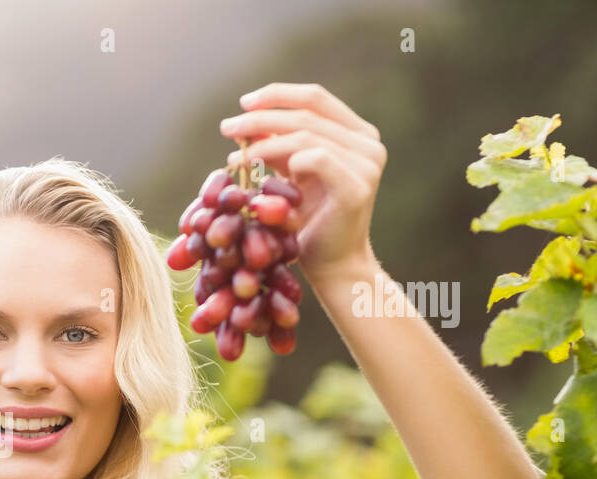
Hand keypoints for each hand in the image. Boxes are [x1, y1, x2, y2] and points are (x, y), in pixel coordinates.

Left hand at [220, 82, 385, 283]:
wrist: (332, 265)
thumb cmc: (308, 222)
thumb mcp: (291, 176)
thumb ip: (279, 147)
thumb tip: (249, 122)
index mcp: (357, 134)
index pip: (315, 98)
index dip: (277, 95)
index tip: (244, 102)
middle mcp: (368, 143)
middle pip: (307, 114)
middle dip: (261, 118)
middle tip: (228, 127)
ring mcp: (367, 164)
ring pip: (307, 135)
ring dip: (264, 142)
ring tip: (236, 156)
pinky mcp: (357, 186)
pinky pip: (316, 158)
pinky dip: (285, 159)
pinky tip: (261, 171)